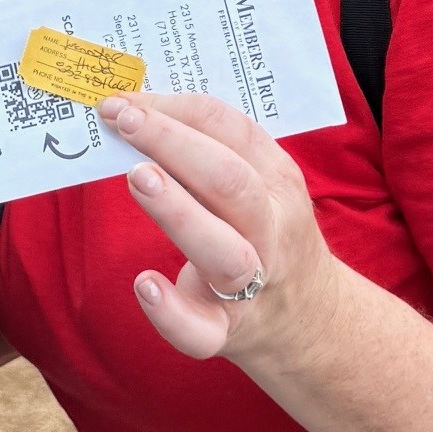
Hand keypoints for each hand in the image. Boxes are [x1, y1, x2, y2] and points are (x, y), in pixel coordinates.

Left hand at [98, 90, 341, 364]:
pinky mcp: (226, 330)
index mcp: (276, 181)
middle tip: (124, 121)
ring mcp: (251, 284)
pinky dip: (172, 311)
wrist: (309, 319)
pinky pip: (202, 329)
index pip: (231, 130)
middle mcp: (269, 229)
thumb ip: (209, 150)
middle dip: (175, 145)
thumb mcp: (259, 182)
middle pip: (231, 182)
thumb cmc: (262, 233)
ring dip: (179, 211)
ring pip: (223, 251)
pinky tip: (144, 284)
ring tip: (138, 178)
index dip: (175, 110)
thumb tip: (134, 112)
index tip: (123, 101)